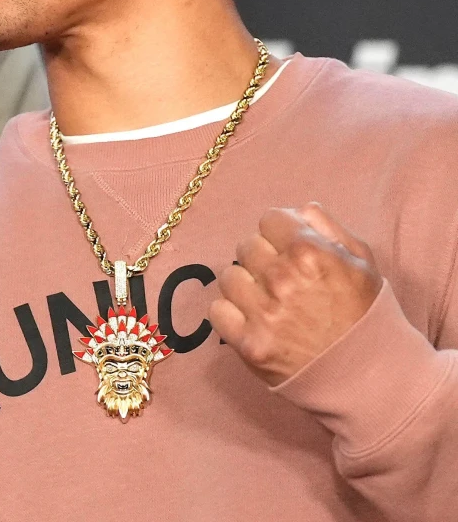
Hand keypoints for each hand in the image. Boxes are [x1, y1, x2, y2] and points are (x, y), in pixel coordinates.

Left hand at [209, 204, 382, 385]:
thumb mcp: (363, 264)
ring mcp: (263, 313)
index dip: (279, 233)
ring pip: (228, 277)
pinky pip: (217, 311)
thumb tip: (298, 210)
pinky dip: (231, 313)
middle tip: (281, 280)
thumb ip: (329, 229)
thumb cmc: (368, 317)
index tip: (287, 249)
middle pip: (246, 246)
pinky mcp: (249, 344)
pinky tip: (253, 320)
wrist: (372, 379)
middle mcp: (282, 278)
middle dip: (263, 259)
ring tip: (269, 302)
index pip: (269, 219)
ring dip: (245, 286)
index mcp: (311, 253)